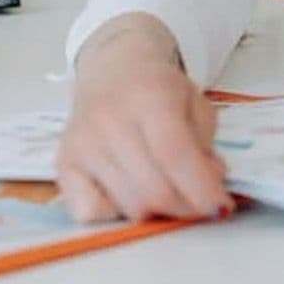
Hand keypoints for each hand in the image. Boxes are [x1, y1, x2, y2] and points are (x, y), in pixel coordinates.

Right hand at [56, 14, 233, 222]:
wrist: (112, 69)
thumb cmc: (158, 88)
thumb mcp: (195, 104)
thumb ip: (206, 145)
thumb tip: (211, 183)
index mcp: (149, 97)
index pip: (175, 155)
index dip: (201, 190)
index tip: (220, 208)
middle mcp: (109, 121)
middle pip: (152, 189)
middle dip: (185, 207)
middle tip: (198, 203)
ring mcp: (82, 145)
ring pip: (128, 205)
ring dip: (156, 211)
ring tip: (167, 191)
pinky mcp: (63, 164)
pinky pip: (90, 212)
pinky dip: (116, 214)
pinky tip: (130, 194)